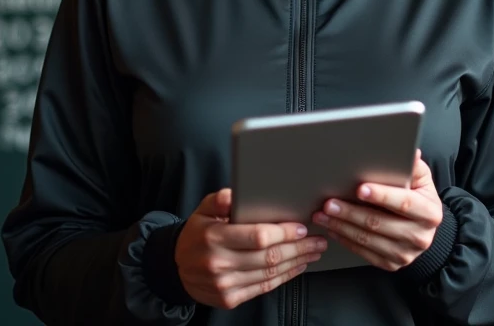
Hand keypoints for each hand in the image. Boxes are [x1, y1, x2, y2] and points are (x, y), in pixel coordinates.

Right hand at [174, 188, 325, 309]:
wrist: (177, 268)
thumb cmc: (197, 234)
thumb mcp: (202, 211)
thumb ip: (219, 200)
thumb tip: (234, 194)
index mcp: (213, 237)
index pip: (257, 236)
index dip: (283, 232)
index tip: (301, 227)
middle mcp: (219, 262)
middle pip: (269, 256)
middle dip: (298, 248)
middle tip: (317, 240)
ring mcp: (224, 284)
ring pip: (270, 274)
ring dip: (296, 262)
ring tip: (312, 252)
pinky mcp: (229, 298)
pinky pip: (263, 287)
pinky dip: (284, 277)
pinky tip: (296, 267)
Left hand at [312, 150, 442, 271]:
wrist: (425, 230)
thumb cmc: (420, 199)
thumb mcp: (422, 180)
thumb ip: (414, 167)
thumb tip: (411, 152)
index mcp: (429, 213)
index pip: (404, 203)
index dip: (382, 195)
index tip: (360, 189)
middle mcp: (419, 236)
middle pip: (379, 223)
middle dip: (351, 212)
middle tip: (329, 202)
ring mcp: (405, 253)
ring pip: (367, 239)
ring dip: (341, 226)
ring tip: (324, 214)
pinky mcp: (392, 263)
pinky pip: (364, 252)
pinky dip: (345, 240)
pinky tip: (333, 228)